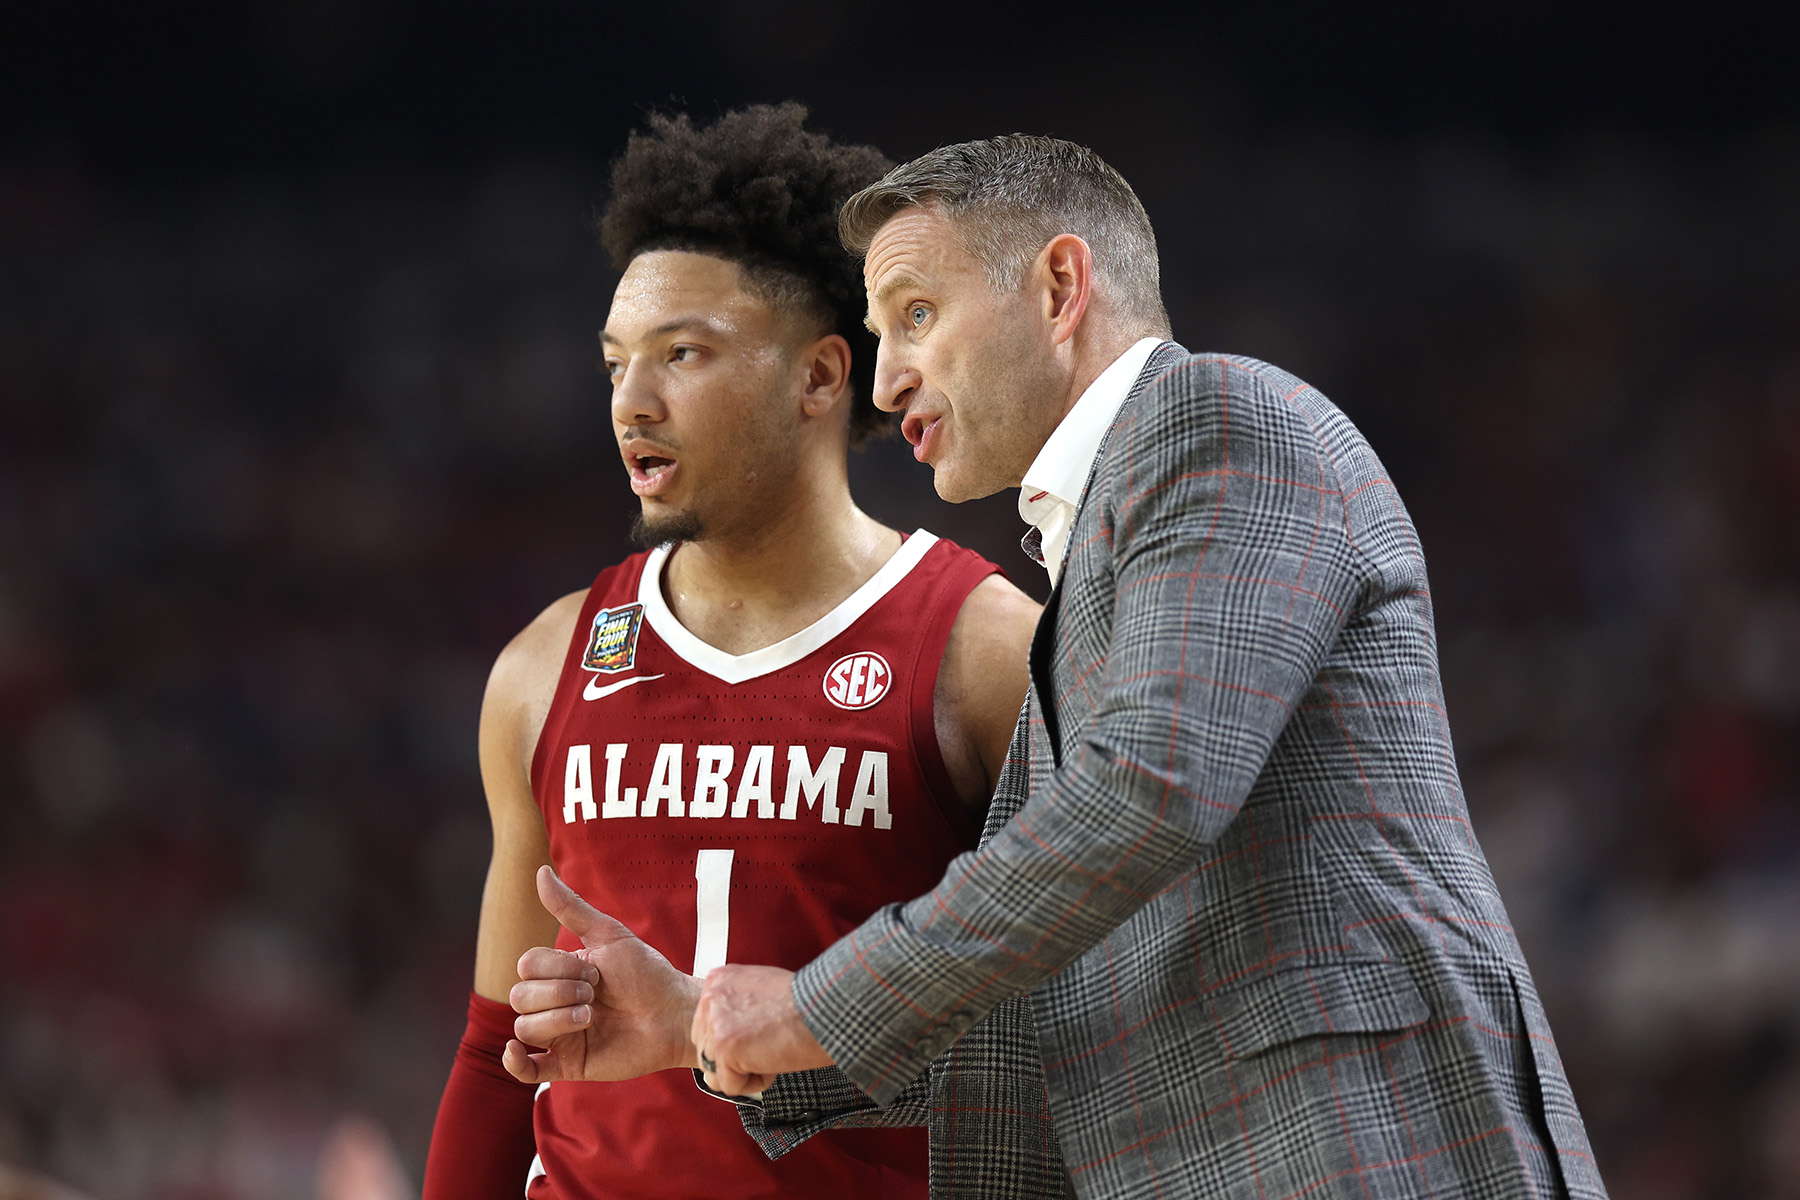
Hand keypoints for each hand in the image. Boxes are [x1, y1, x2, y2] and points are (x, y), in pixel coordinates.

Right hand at [502, 866, 700, 1084]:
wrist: (674, 1014)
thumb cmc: (646, 973)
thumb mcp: (609, 935)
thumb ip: (571, 908)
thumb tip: (540, 871)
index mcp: (560, 973)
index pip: (527, 965)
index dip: (557, 967)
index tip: (595, 971)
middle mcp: (554, 1002)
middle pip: (520, 996)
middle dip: (557, 992)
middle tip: (594, 994)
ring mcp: (560, 1034)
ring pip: (525, 1027)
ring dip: (556, 1020)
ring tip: (590, 1016)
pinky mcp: (568, 1064)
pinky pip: (526, 1069)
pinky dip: (514, 1062)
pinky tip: (516, 1051)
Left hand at [690, 964, 833, 1095]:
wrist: (824, 1008)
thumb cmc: (805, 1002)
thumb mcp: (760, 987)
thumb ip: (737, 1004)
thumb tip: (731, 1028)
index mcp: (717, 980)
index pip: (706, 1026)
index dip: (735, 1038)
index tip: (759, 1031)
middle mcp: (710, 998)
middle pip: (705, 1050)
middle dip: (734, 1057)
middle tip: (767, 1044)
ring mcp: (715, 1024)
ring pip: (714, 1071)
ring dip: (744, 1070)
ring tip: (771, 1051)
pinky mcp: (724, 1049)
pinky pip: (729, 1086)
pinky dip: (754, 1082)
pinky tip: (774, 1060)